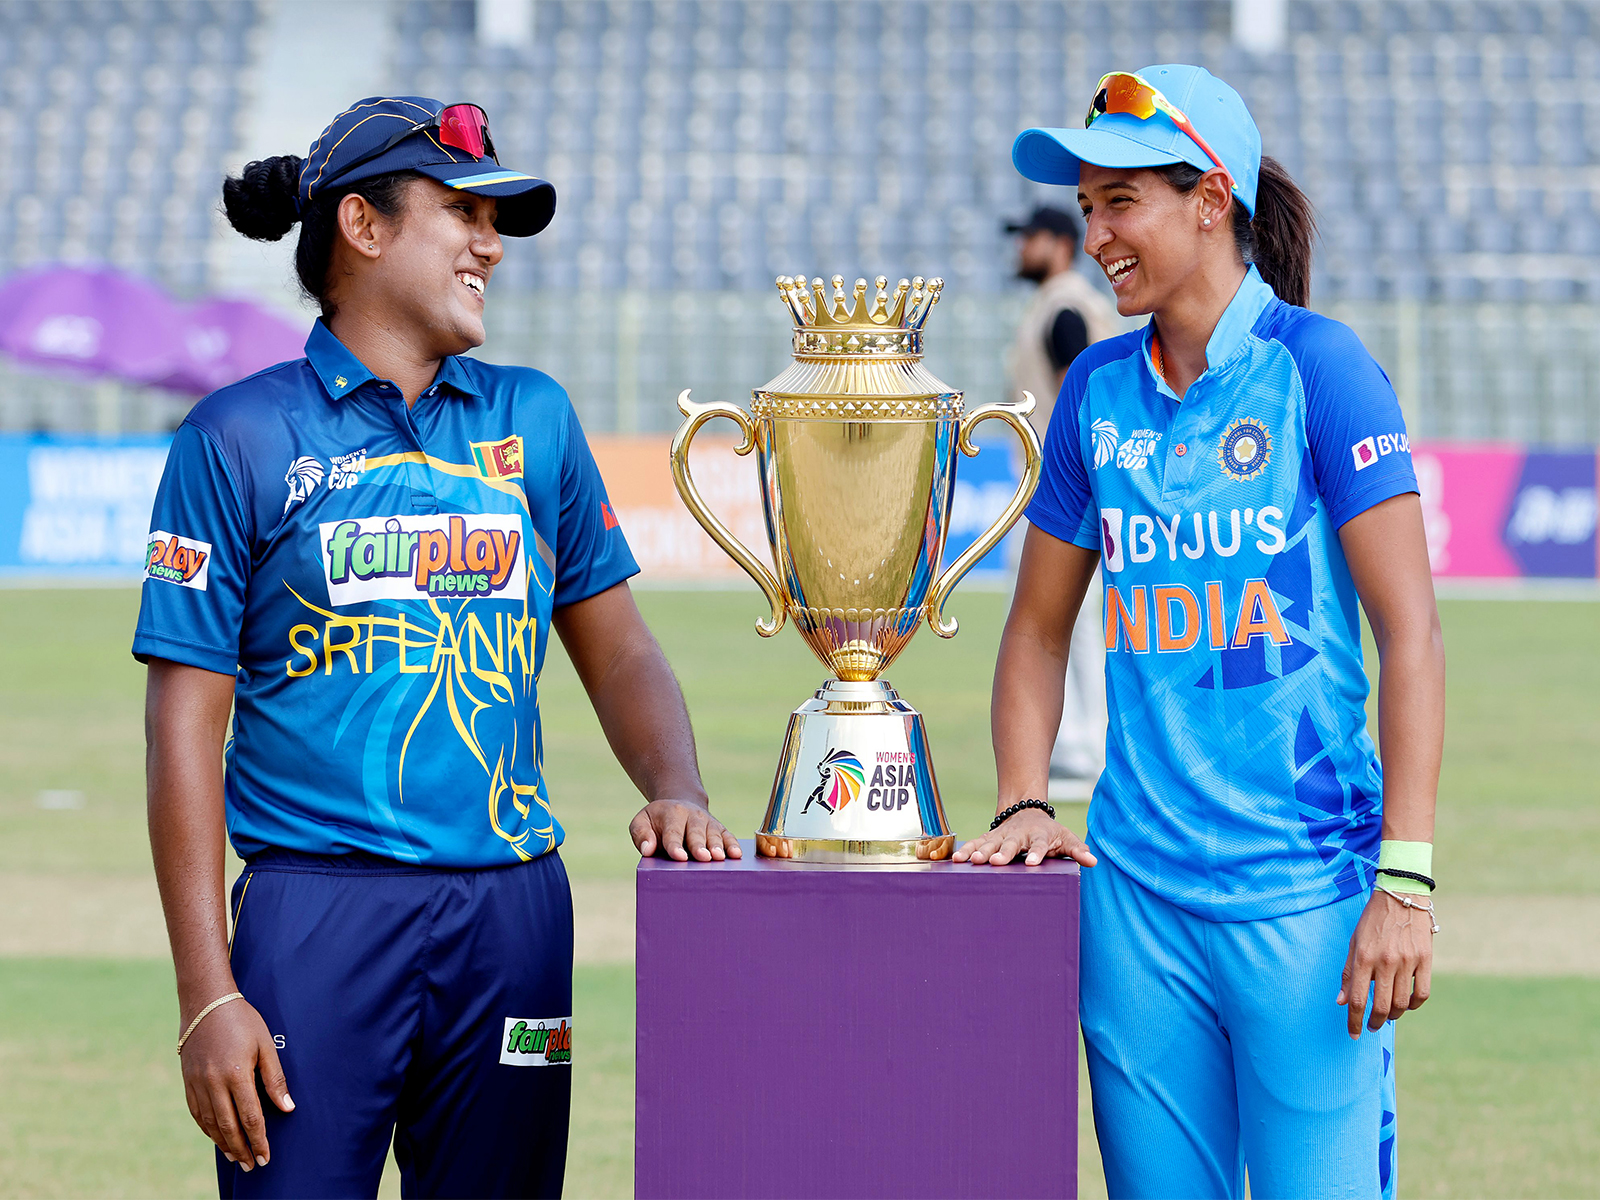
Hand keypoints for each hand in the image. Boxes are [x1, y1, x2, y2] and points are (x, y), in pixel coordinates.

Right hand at [179, 996, 292, 1168]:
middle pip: (228, 1127)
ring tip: (236, 1158)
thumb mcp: (265, 1045)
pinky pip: (196, 1113)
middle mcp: (213, 1083)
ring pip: (210, 1124)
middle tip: (252, 1165)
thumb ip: (275, 1079)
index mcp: (236, 1074)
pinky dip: (207, 1129)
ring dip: (223, 1144)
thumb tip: (288, 1108)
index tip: (266, 1156)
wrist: (206, 1002)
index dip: (259, 1140)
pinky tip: (217, 1137)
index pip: (250, 1118)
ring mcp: (197, 1083)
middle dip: (242, 1149)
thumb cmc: (243, 1021)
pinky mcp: (187, 1081)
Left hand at [630, 799, 742, 861]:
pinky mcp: (719, 828)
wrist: (678, 804)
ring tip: (719, 857)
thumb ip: (641, 834)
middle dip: (699, 845)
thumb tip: (647, 850)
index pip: (673, 832)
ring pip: (713, 834)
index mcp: (671, 813)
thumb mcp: (642, 822)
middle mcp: (692, 815)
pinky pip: (727, 835)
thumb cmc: (657, 822)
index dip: (675, 845)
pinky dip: (733, 844)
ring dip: (717, 845)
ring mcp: (707, 821)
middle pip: (695, 833)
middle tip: (704, 857)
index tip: (679, 857)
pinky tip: (737, 854)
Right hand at [952, 811, 1097, 866]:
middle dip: (1002, 853)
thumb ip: (1077, 850)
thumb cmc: (1049, 832)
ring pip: (989, 843)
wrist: (1026, 811)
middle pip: (1010, 845)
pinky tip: (956, 859)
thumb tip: (1094, 861)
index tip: (1032, 864)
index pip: (1040, 846)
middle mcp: (1018, 836)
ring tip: (970, 861)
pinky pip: (976, 843)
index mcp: (1039, 837)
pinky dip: (966, 850)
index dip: (1037, 854)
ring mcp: (1002, 836)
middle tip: (994, 862)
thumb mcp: (1066, 838)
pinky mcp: (989, 838)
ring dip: (979, 851)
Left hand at [1337, 888, 1433, 1037]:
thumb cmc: (1373, 921)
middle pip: (1382, 1006)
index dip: (1354, 1021)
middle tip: (1371, 1026)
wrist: (1400, 896)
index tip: (1353, 1033)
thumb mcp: (1354, 943)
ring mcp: (1408, 962)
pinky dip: (1415, 1005)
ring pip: (1403, 1004)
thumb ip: (1348, 973)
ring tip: (1387, 1015)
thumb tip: (1342, 1001)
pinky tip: (1407, 1004)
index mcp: (1364, 957)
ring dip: (1394, 1015)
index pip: (1358, 999)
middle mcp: (1385, 962)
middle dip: (1374, 1022)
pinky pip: (1422, 993)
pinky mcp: (1426, 960)